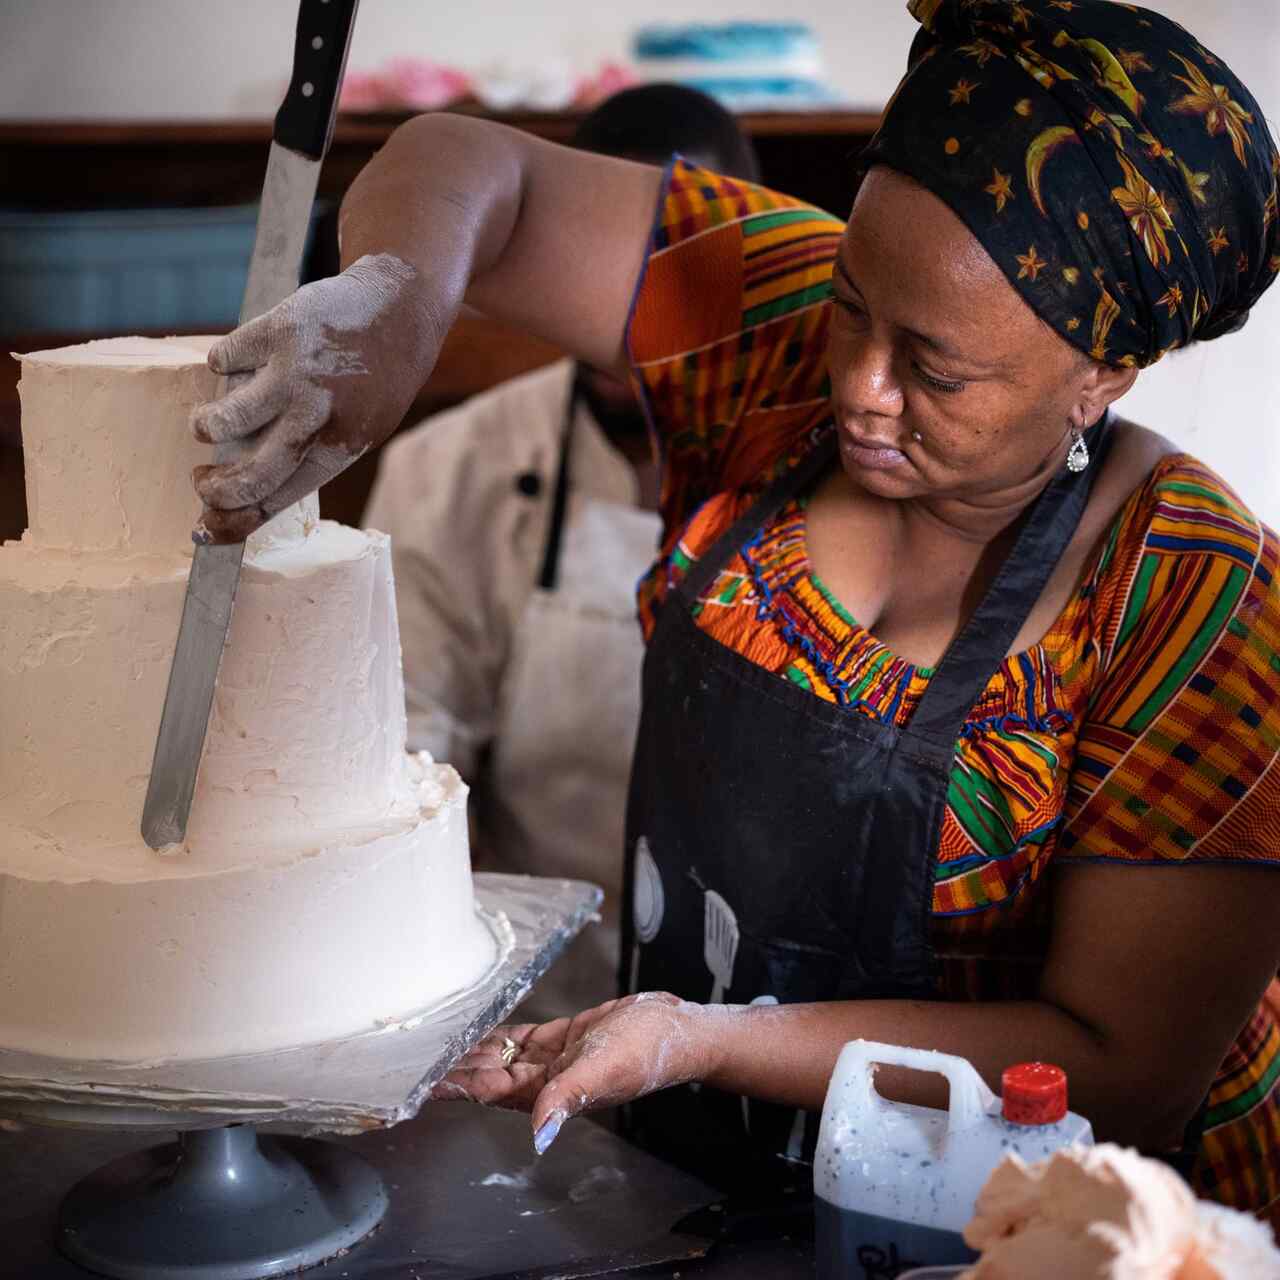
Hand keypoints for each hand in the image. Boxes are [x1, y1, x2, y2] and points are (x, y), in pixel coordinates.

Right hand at [190, 253, 445, 542]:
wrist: (399, 309)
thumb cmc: (376, 380)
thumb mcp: (360, 429)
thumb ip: (308, 452)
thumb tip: (242, 485)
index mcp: (340, 447)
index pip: (279, 499)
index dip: (236, 521)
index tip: (208, 527)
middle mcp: (318, 414)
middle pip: (252, 474)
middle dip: (214, 489)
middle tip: (200, 482)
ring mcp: (295, 372)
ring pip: (225, 420)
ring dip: (206, 427)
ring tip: (209, 424)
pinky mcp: (276, 330)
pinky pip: (224, 360)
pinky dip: (224, 364)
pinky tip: (240, 363)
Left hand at [433, 992, 714, 1152]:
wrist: (677, 1027)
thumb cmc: (649, 1050)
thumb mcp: (604, 1068)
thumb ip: (568, 1096)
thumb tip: (539, 1133)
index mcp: (551, 1093)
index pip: (491, 1091)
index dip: (458, 1086)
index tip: (425, 1081)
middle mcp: (547, 1080)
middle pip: (489, 1075)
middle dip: (456, 1068)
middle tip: (416, 1056)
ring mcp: (555, 1060)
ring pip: (503, 1056)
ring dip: (473, 1050)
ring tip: (438, 1042)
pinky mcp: (566, 1038)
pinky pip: (524, 1038)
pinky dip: (501, 1033)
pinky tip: (480, 1028)